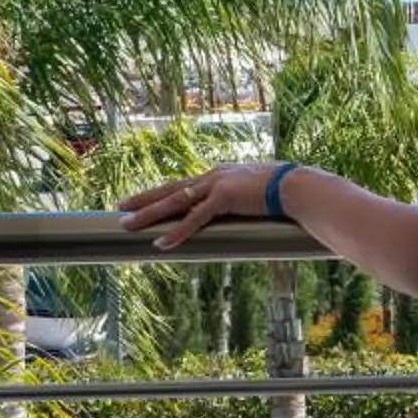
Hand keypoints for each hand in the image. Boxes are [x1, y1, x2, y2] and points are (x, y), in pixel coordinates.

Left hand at [118, 161, 282, 249]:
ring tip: (127, 224)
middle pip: (171, 190)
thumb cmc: (285, 191)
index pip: (183, 184)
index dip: (161, 193)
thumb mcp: (257, 194)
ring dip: (149, 214)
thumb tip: (246, 210)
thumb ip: (245, 200)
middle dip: (144, 199)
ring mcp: (217, 185)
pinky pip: (195, 219)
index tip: (142, 199)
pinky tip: (160, 242)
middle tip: (120, 207)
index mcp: (219, 174)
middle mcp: (213, 176)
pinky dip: (177, 232)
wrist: (297, 186)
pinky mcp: (224, 198)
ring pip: (175, 202)